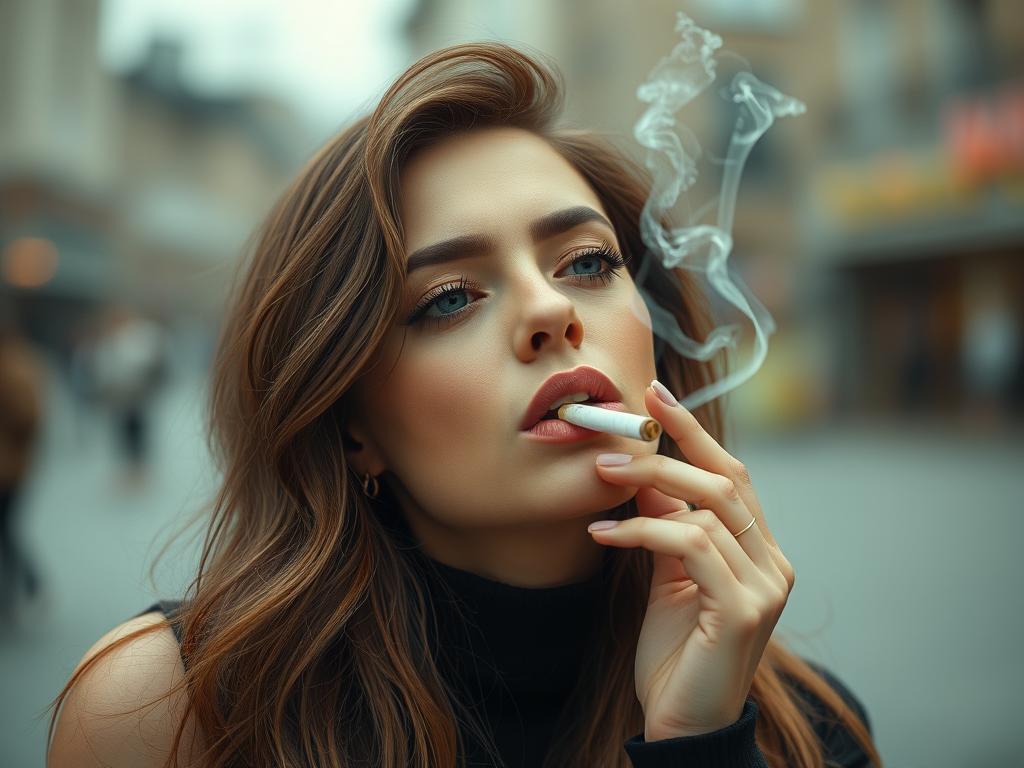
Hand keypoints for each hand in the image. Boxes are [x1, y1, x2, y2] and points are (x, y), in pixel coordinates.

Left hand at [588, 380, 794, 740]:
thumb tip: (642, 476)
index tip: (655, 394)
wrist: (681, 723)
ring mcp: (765, 587)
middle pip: (723, 483)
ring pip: (707, 510)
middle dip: (664, 454)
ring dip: (644, 489)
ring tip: (597, 484)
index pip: (732, 476)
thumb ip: (666, 527)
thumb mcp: (667, 577)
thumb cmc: (674, 652)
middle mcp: (774, 564)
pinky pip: (689, 547)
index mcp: (761, 551)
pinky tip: (602, 537)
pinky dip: (641, 534)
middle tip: (610, 444)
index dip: (694, 432)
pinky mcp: (743, 611)